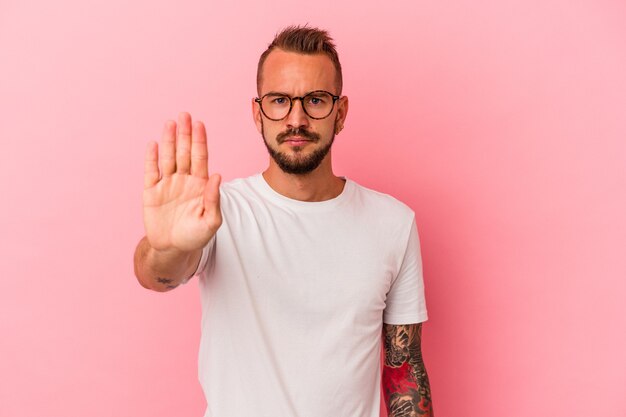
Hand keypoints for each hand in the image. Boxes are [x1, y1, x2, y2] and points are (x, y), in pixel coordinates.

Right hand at [143, 112, 221, 252]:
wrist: (173, 249)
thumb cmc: (196, 236)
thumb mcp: (211, 222)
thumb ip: (214, 199)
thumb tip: (217, 175)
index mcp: (200, 184)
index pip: (200, 157)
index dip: (200, 141)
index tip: (200, 124)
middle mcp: (184, 180)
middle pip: (184, 152)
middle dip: (185, 134)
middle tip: (185, 115)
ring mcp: (167, 184)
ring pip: (168, 157)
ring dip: (169, 140)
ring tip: (170, 123)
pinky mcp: (151, 192)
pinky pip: (151, 171)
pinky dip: (152, 158)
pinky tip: (153, 144)